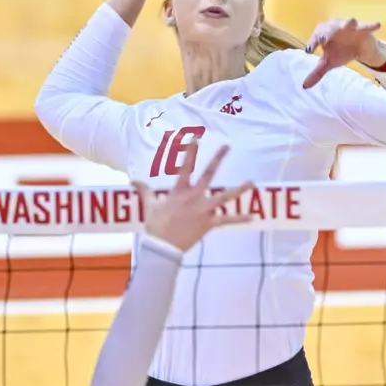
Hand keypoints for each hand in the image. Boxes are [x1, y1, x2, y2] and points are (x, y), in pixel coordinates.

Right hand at [133, 144, 252, 251]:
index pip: (186, 167)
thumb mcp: (149, 205)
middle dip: (218, 158)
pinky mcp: (209, 223)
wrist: (162, 246)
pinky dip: (240, 218)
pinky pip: (227, 220)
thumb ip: (144, 190)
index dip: (190, 152)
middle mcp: (194, 196)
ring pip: (224, 197)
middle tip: (227, 146)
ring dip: (239, 189)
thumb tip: (133, 180)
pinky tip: (253, 216)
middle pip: (209, 174)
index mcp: (179, 190)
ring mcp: (203, 209)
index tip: (195, 139)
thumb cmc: (155, 225)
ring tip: (251, 182)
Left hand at [301, 17, 385, 88]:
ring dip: (349, 22)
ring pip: (348, 22)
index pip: (316, 36)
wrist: (359, 49)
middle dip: (327, 32)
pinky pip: (367, 26)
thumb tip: (304, 87)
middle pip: (330, 27)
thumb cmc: (341, 51)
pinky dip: (372, 25)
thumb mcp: (329, 63)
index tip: (309, 51)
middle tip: (323, 39)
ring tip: (350, 22)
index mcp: (325, 33)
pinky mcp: (363, 29)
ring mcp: (350, 27)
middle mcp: (336, 26)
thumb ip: (317, 73)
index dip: (312, 43)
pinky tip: (377, 25)